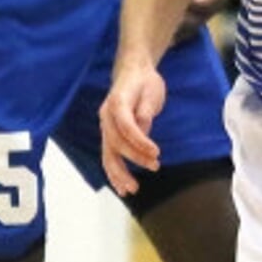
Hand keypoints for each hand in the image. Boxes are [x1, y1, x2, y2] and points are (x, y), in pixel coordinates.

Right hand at [99, 60, 166, 196]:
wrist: (132, 72)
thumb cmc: (144, 81)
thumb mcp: (152, 89)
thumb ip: (146, 109)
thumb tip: (143, 126)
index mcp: (117, 102)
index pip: (126, 125)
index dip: (140, 141)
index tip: (156, 152)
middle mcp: (106, 117)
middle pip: (115, 143)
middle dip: (133, 159)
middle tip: (154, 167)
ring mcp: (105, 127)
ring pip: (108, 154)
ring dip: (118, 174)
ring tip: (132, 189)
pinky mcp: (109, 135)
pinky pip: (108, 156)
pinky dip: (113, 173)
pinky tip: (121, 187)